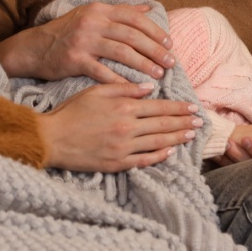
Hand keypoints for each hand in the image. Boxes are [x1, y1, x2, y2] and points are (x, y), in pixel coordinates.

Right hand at [0, 2, 173, 84]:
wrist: (34, 48)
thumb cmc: (66, 32)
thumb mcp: (91, 14)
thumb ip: (120, 12)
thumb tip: (148, 8)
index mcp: (99, 10)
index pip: (135, 17)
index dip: (155, 30)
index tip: (169, 43)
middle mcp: (92, 22)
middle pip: (132, 35)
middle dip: (155, 50)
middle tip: (170, 62)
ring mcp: (83, 41)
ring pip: (122, 52)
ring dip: (143, 65)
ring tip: (158, 75)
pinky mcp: (75, 60)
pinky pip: (103, 72)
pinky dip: (120, 81)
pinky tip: (134, 89)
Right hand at [38, 82, 202, 171]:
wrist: (51, 139)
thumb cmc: (71, 112)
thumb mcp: (96, 91)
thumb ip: (124, 88)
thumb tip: (150, 87)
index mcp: (124, 107)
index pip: (159, 106)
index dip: (178, 107)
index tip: (193, 107)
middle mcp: (128, 127)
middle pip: (164, 124)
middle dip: (184, 122)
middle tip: (200, 121)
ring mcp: (124, 147)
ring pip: (159, 142)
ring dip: (178, 138)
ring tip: (192, 135)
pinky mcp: (117, 163)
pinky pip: (145, 160)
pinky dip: (160, 157)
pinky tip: (171, 153)